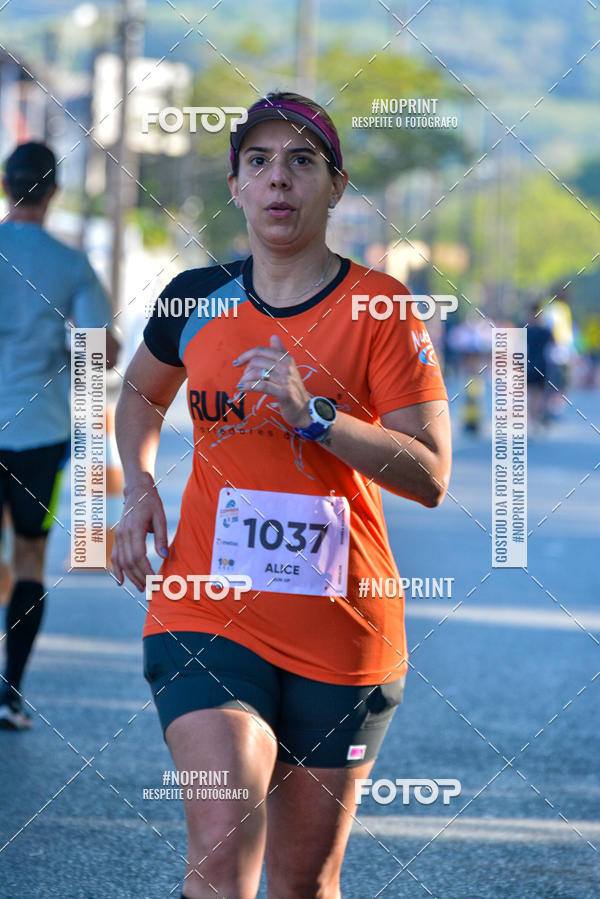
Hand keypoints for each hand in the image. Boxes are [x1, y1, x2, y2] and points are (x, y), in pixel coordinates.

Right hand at [111, 475, 168, 591]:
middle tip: (150, 590)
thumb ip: (162, 537)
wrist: (137, 491)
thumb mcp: (160, 517)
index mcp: (134, 529)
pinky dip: (117, 570)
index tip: (154, 580)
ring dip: (130, 577)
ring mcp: (118, 536)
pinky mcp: (117, 537)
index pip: (138, 555)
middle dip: (139, 577)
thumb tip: (164, 556)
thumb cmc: (151, 503)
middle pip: (129, 562)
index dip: (145, 570)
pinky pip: (114, 556)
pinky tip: (121, 582)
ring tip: (141, 588)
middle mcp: (123, 534)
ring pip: (121, 562)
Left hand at [233, 334, 311, 428]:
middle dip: (246, 370)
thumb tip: (273, 336)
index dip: (246, 355)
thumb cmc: (293, 389)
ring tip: (242, 385)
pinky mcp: (284, 393)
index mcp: (287, 358)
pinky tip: (242, 388)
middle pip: (257, 362)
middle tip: (244, 379)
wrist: (304, 409)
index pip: (261, 351)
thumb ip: (280, 352)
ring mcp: (286, 380)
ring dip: (245, 379)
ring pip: (257, 373)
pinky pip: (261, 386)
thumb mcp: (288, 368)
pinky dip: (248, 386)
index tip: (237, 363)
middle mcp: (287, 366)